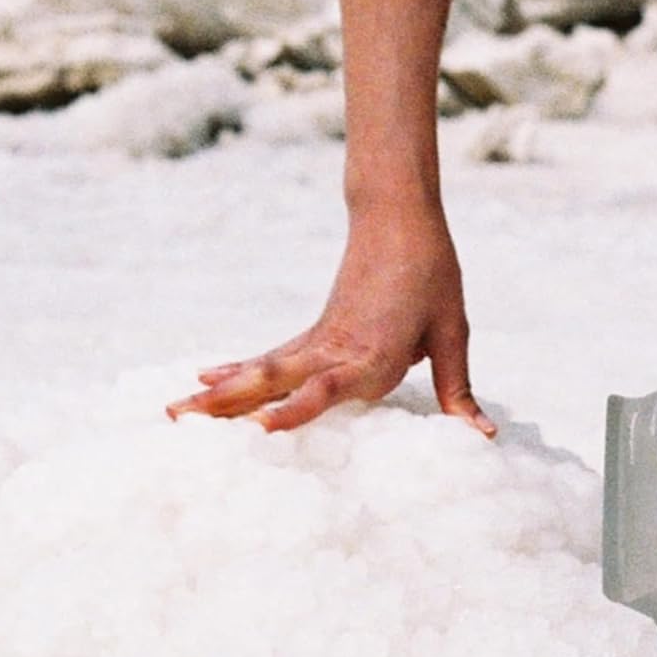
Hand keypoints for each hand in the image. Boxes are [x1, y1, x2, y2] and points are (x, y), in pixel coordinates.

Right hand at [167, 206, 494, 435]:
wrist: (400, 219)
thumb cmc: (432, 277)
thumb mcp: (452, 334)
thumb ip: (459, 391)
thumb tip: (482, 437)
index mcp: (372, 355)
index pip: (326, 388)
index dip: (295, 410)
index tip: (262, 429)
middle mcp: (335, 350)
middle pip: (274, 381)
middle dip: (228, 406)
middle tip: (182, 422)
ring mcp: (318, 342)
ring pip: (261, 373)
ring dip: (218, 393)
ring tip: (174, 412)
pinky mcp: (313, 335)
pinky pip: (268, 359)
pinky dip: (235, 371)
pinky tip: (203, 381)